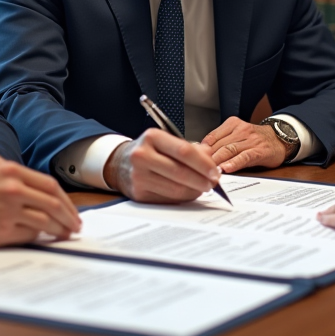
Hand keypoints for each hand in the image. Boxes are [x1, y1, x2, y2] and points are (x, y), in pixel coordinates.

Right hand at [0, 150, 80, 247]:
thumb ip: (6, 166)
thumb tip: (24, 178)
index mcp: (10, 171)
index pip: (49, 185)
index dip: (65, 199)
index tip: (70, 209)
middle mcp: (13, 190)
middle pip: (53, 204)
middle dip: (68, 216)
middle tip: (75, 225)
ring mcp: (8, 212)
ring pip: (44, 221)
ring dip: (58, 229)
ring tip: (64, 235)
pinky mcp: (0, 232)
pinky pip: (28, 235)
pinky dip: (39, 237)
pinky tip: (43, 239)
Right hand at [103, 129, 219, 202]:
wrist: (119, 163)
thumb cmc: (149, 151)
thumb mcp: (165, 141)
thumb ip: (190, 148)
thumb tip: (211, 160)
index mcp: (152, 137)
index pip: (184, 151)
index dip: (203, 164)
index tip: (215, 172)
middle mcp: (142, 155)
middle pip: (180, 172)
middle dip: (201, 180)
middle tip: (213, 183)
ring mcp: (138, 176)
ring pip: (175, 188)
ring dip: (194, 191)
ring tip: (202, 188)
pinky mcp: (138, 193)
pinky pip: (168, 199)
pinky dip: (182, 198)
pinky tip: (188, 193)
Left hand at [203, 117, 287, 172]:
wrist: (280, 139)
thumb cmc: (255, 140)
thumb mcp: (237, 135)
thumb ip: (221, 142)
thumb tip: (200, 153)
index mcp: (232, 124)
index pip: (212, 137)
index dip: (201, 150)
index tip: (191, 159)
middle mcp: (241, 130)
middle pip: (219, 145)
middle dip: (206, 158)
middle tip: (195, 168)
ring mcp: (251, 140)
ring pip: (229, 150)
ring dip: (217, 161)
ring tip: (207, 170)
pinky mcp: (259, 151)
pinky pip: (244, 157)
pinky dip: (234, 163)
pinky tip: (226, 169)